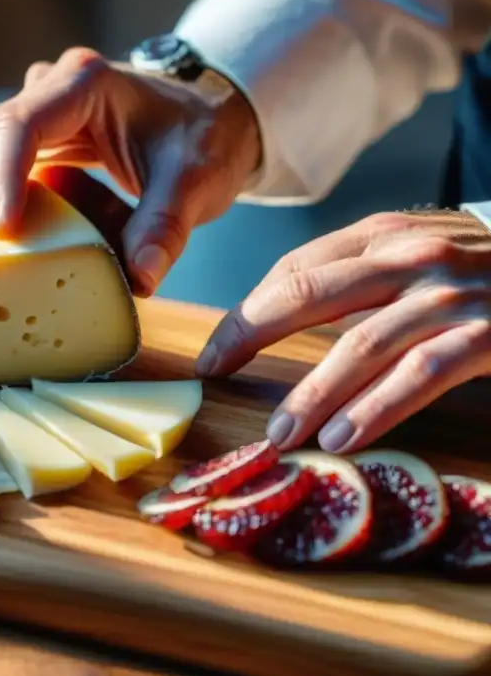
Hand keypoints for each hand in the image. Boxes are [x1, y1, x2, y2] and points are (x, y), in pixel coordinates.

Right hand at [0, 46, 261, 295]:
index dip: (1, 177)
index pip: (22, 125)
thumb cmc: (204, 139)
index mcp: (85, 84)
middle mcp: (53, 90)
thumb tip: (139, 279)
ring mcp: (43, 114)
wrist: (214, 119)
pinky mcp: (42, 143)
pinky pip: (6, 171)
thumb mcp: (196, 180)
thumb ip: (166, 226)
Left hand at [195, 209, 490, 453]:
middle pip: (306, 294)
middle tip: (214, 377)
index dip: (246, 311)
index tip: (214, 351)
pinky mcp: (488, 333)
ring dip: (311, 394)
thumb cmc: (485, 272)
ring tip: (277, 434)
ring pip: (359, 345)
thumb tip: (283, 316)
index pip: (294, 269)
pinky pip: (421, 373)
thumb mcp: (418, 256)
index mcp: (383, 236)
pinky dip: (377, 409)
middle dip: (250, 336)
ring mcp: (450, 294)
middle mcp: (410, 257)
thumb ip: (359, 278)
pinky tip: (342, 439)